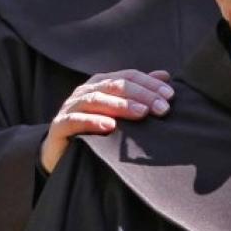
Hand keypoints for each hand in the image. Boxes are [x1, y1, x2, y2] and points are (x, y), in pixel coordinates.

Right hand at [39, 69, 173, 173]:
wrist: (61, 154)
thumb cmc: (95, 131)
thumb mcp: (119, 112)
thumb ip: (139, 93)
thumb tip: (165, 76)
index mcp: (101, 84)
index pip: (128, 77)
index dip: (149, 84)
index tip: (170, 96)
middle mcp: (85, 91)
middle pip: (115, 86)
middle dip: (141, 95)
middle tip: (162, 108)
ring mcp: (71, 107)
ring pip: (96, 100)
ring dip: (120, 106)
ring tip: (141, 113)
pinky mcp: (59, 126)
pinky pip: (75, 121)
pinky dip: (92, 121)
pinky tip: (110, 126)